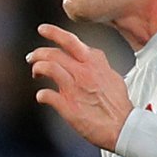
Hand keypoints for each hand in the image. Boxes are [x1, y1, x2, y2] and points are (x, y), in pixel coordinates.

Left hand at [27, 23, 132, 150]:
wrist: (124, 127)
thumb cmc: (119, 105)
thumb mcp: (112, 76)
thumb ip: (99, 65)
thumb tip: (90, 59)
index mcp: (94, 62)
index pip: (70, 40)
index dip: (53, 33)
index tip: (43, 29)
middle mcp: (83, 72)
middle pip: (53, 53)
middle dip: (38, 52)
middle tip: (31, 57)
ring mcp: (74, 88)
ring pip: (48, 67)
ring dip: (37, 68)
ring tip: (35, 72)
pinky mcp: (68, 106)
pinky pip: (46, 95)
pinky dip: (41, 95)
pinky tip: (42, 96)